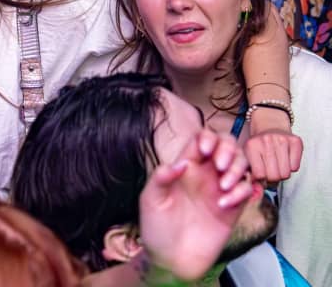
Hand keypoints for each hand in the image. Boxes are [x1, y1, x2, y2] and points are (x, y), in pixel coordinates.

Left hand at [139, 129, 252, 281]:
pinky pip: (247, 190)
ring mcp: (220, 190)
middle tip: (219, 165)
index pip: (201, 138)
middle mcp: (205, 174)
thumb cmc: (157, 227)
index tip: (204, 150)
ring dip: (238, 169)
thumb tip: (182, 163)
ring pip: (241, 164)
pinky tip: (225, 205)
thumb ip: (161, 178)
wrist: (171, 260)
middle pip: (226, 145)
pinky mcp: (233, 209)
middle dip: (228, 148)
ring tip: (224, 187)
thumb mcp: (151, 199)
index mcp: (185, 166)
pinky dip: (242, 193)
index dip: (207, 138)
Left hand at [246, 108, 302, 182]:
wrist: (269, 123)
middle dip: (272, 177)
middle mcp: (267, 141)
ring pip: (286, 174)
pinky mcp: (295, 141)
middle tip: (270, 170)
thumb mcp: (248, 153)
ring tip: (277, 164)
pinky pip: (296, 167)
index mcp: (252, 145)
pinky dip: (291, 167)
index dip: (261, 179)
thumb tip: (255, 186)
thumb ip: (250, 169)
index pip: (259, 175)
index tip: (261, 175)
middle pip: (274, 176)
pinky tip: (285, 158)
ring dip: (282, 173)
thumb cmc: (258, 143)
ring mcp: (282, 140)